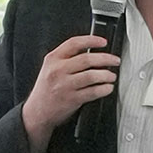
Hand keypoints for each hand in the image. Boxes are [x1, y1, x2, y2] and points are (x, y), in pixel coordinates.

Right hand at [22, 35, 119, 152]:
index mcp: (53, 59)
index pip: (74, 43)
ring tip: (112, 76)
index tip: (104, 42)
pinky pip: (92, 92)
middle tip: (115, 60)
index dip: (91, 41)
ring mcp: (65, 85)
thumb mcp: (50, 68)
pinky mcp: (72, 99)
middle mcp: (58, 70)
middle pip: (87, 59)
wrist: (37, 112)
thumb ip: (66, 59)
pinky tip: (108, 88)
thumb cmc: (46, 90)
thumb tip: (92, 52)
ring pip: (91, 76)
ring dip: (106, 75)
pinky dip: (104, 89)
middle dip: (106, 58)